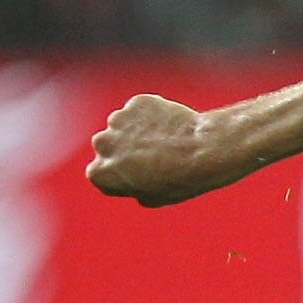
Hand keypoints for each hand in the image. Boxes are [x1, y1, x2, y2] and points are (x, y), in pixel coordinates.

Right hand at [87, 94, 236, 206]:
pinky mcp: (136, 103)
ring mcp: (118, 120)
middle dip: (124, 149)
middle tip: (153, 156)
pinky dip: (152, 115)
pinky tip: (170, 126)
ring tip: (165, 141)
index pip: (102, 173)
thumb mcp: (151, 198)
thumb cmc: (179, 181)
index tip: (141, 177)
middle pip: (108, 146)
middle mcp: (102, 144)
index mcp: (100, 173)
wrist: (202, 151)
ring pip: (123, 125)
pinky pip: (141, 110)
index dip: (122, 175)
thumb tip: (131, 179)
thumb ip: (131, 188)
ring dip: (137, 131)